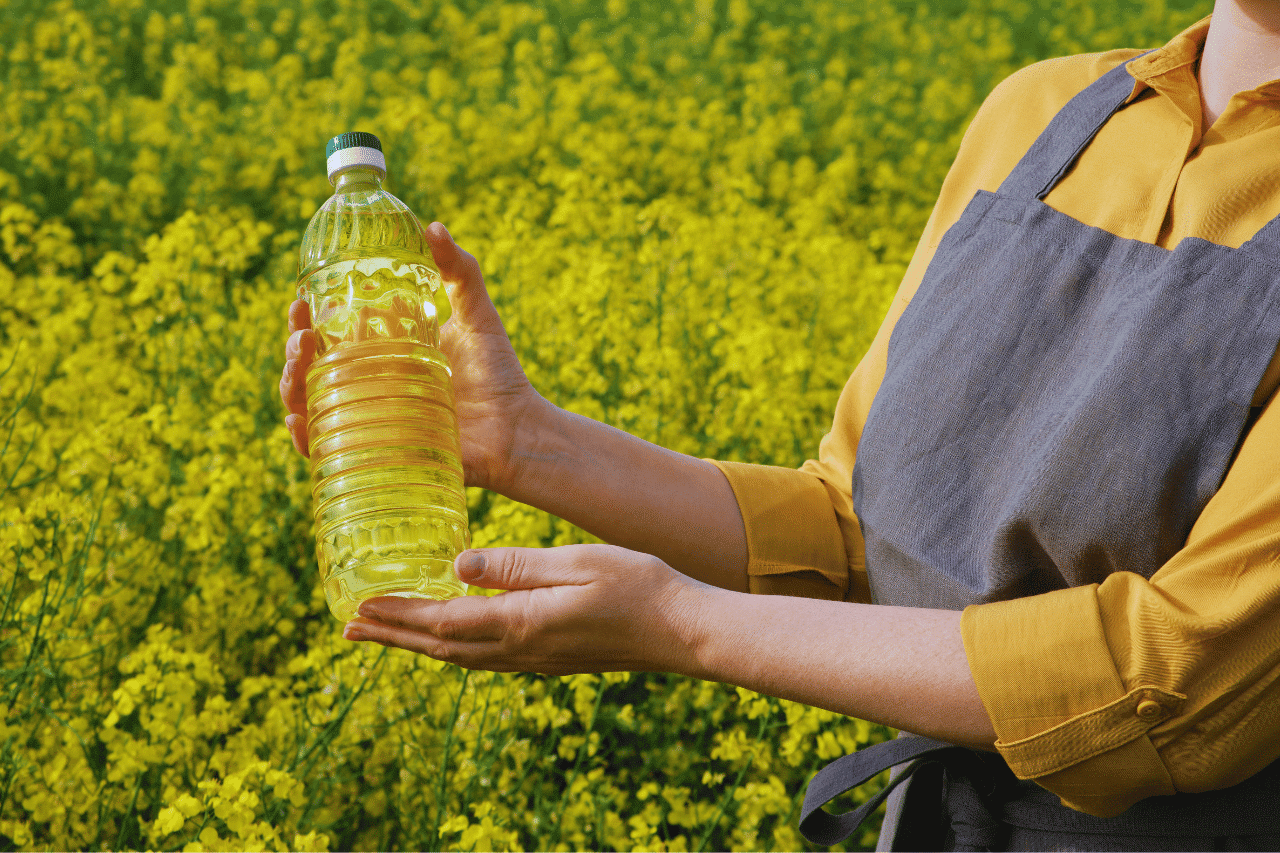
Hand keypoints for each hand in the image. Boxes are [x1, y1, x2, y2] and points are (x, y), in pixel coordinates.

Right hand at [279, 222, 542, 491]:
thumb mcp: (477, 315)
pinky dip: (306, 438)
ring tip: (297, 360)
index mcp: (384, 354)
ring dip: (290, 383)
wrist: (519, 431)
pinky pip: (328, 451)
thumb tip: (431, 225)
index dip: (306, 318)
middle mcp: (369, 387)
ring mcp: (369, 421)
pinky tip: (296, 419)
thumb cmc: (499, 375)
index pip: (329, 334)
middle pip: (310, 368)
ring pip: (311, 405)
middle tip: (301, 330)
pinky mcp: (377, 455)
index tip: (300, 299)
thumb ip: (459, 270)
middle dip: (293, 347)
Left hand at [341, 545, 705, 675]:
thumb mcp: (575, 562)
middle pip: (441, 647)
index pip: (442, 622)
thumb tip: (457, 567)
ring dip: (418, 644)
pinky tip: (453, 634)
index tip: (360, 605)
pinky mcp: (552, 657)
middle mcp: (522, 650)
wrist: (682, 630)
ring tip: (387, 632)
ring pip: (461, 657)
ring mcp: (537, 659)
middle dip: (394, 635)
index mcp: (522, 623)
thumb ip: (514, 566)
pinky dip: (454, 647)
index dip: (398, 614)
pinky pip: (487, 657)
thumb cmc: (637, 586)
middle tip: (350, 626)